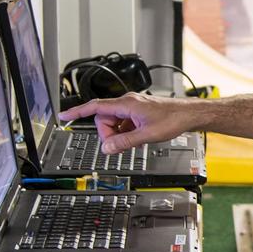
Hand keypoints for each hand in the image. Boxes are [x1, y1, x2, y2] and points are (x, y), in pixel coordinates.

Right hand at [59, 93, 194, 153]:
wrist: (188, 115)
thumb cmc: (173, 120)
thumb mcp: (147, 135)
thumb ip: (124, 142)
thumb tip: (107, 148)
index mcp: (126, 104)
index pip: (95, 107)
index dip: (77, 112)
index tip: (64, 116)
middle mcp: (127, 103)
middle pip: (103, 119)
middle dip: (107, 134)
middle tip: (120, 145)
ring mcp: (133, 107)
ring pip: (113, 123)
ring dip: (118, 134)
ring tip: (133, 141)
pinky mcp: (138, 113)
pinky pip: (123, 124)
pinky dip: (125, 133)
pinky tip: (137, 138)